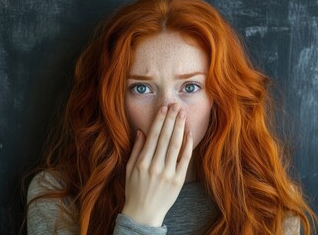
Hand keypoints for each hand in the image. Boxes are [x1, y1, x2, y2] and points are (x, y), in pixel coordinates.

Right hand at [121, 103, 192, 226]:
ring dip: (179, 127)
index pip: (153, 135)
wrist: (143, 213)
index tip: (164, 108)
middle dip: (171, 119)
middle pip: (165, 137)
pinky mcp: (178, 180)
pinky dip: (187, 145)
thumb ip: (136, 149)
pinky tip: (189, 133)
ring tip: (183, 114)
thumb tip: (141, 131)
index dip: (159, 120)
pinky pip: (184, 159)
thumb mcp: (129, 169)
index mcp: (142, 162)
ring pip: (175, 145)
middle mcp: (155, 166)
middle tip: (176, 105)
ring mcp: (167, 173)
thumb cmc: (134, 190)